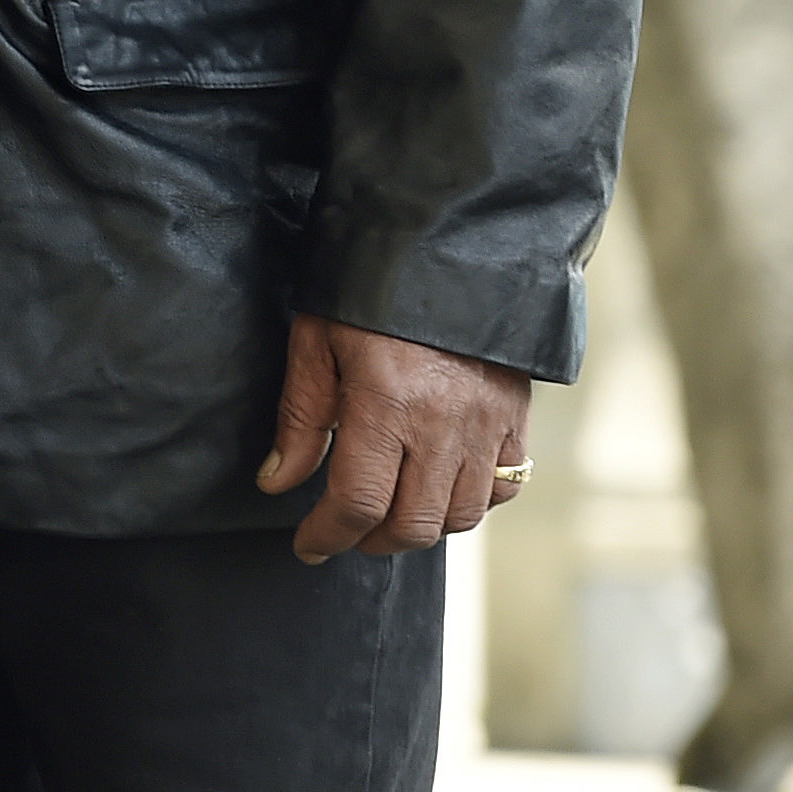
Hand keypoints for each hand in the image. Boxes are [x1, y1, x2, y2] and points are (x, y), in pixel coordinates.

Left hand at [258, 313, 531, 561]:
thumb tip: (276, 483)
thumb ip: (300, 417)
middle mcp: (443, 424)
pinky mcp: (516, 418)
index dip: (329, 535)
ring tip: (387, 515)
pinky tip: (439, 489)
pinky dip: (471, 504)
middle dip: (371, 541)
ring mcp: (487, 425)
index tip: (309, 546)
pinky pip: (502, 487)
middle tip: (345, 531)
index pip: (359, 501)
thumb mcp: (316, 341)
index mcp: (386, 403)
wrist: (446, 245)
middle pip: (414, 524)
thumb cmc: (367, 290)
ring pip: (461, 516)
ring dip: (421, 528)